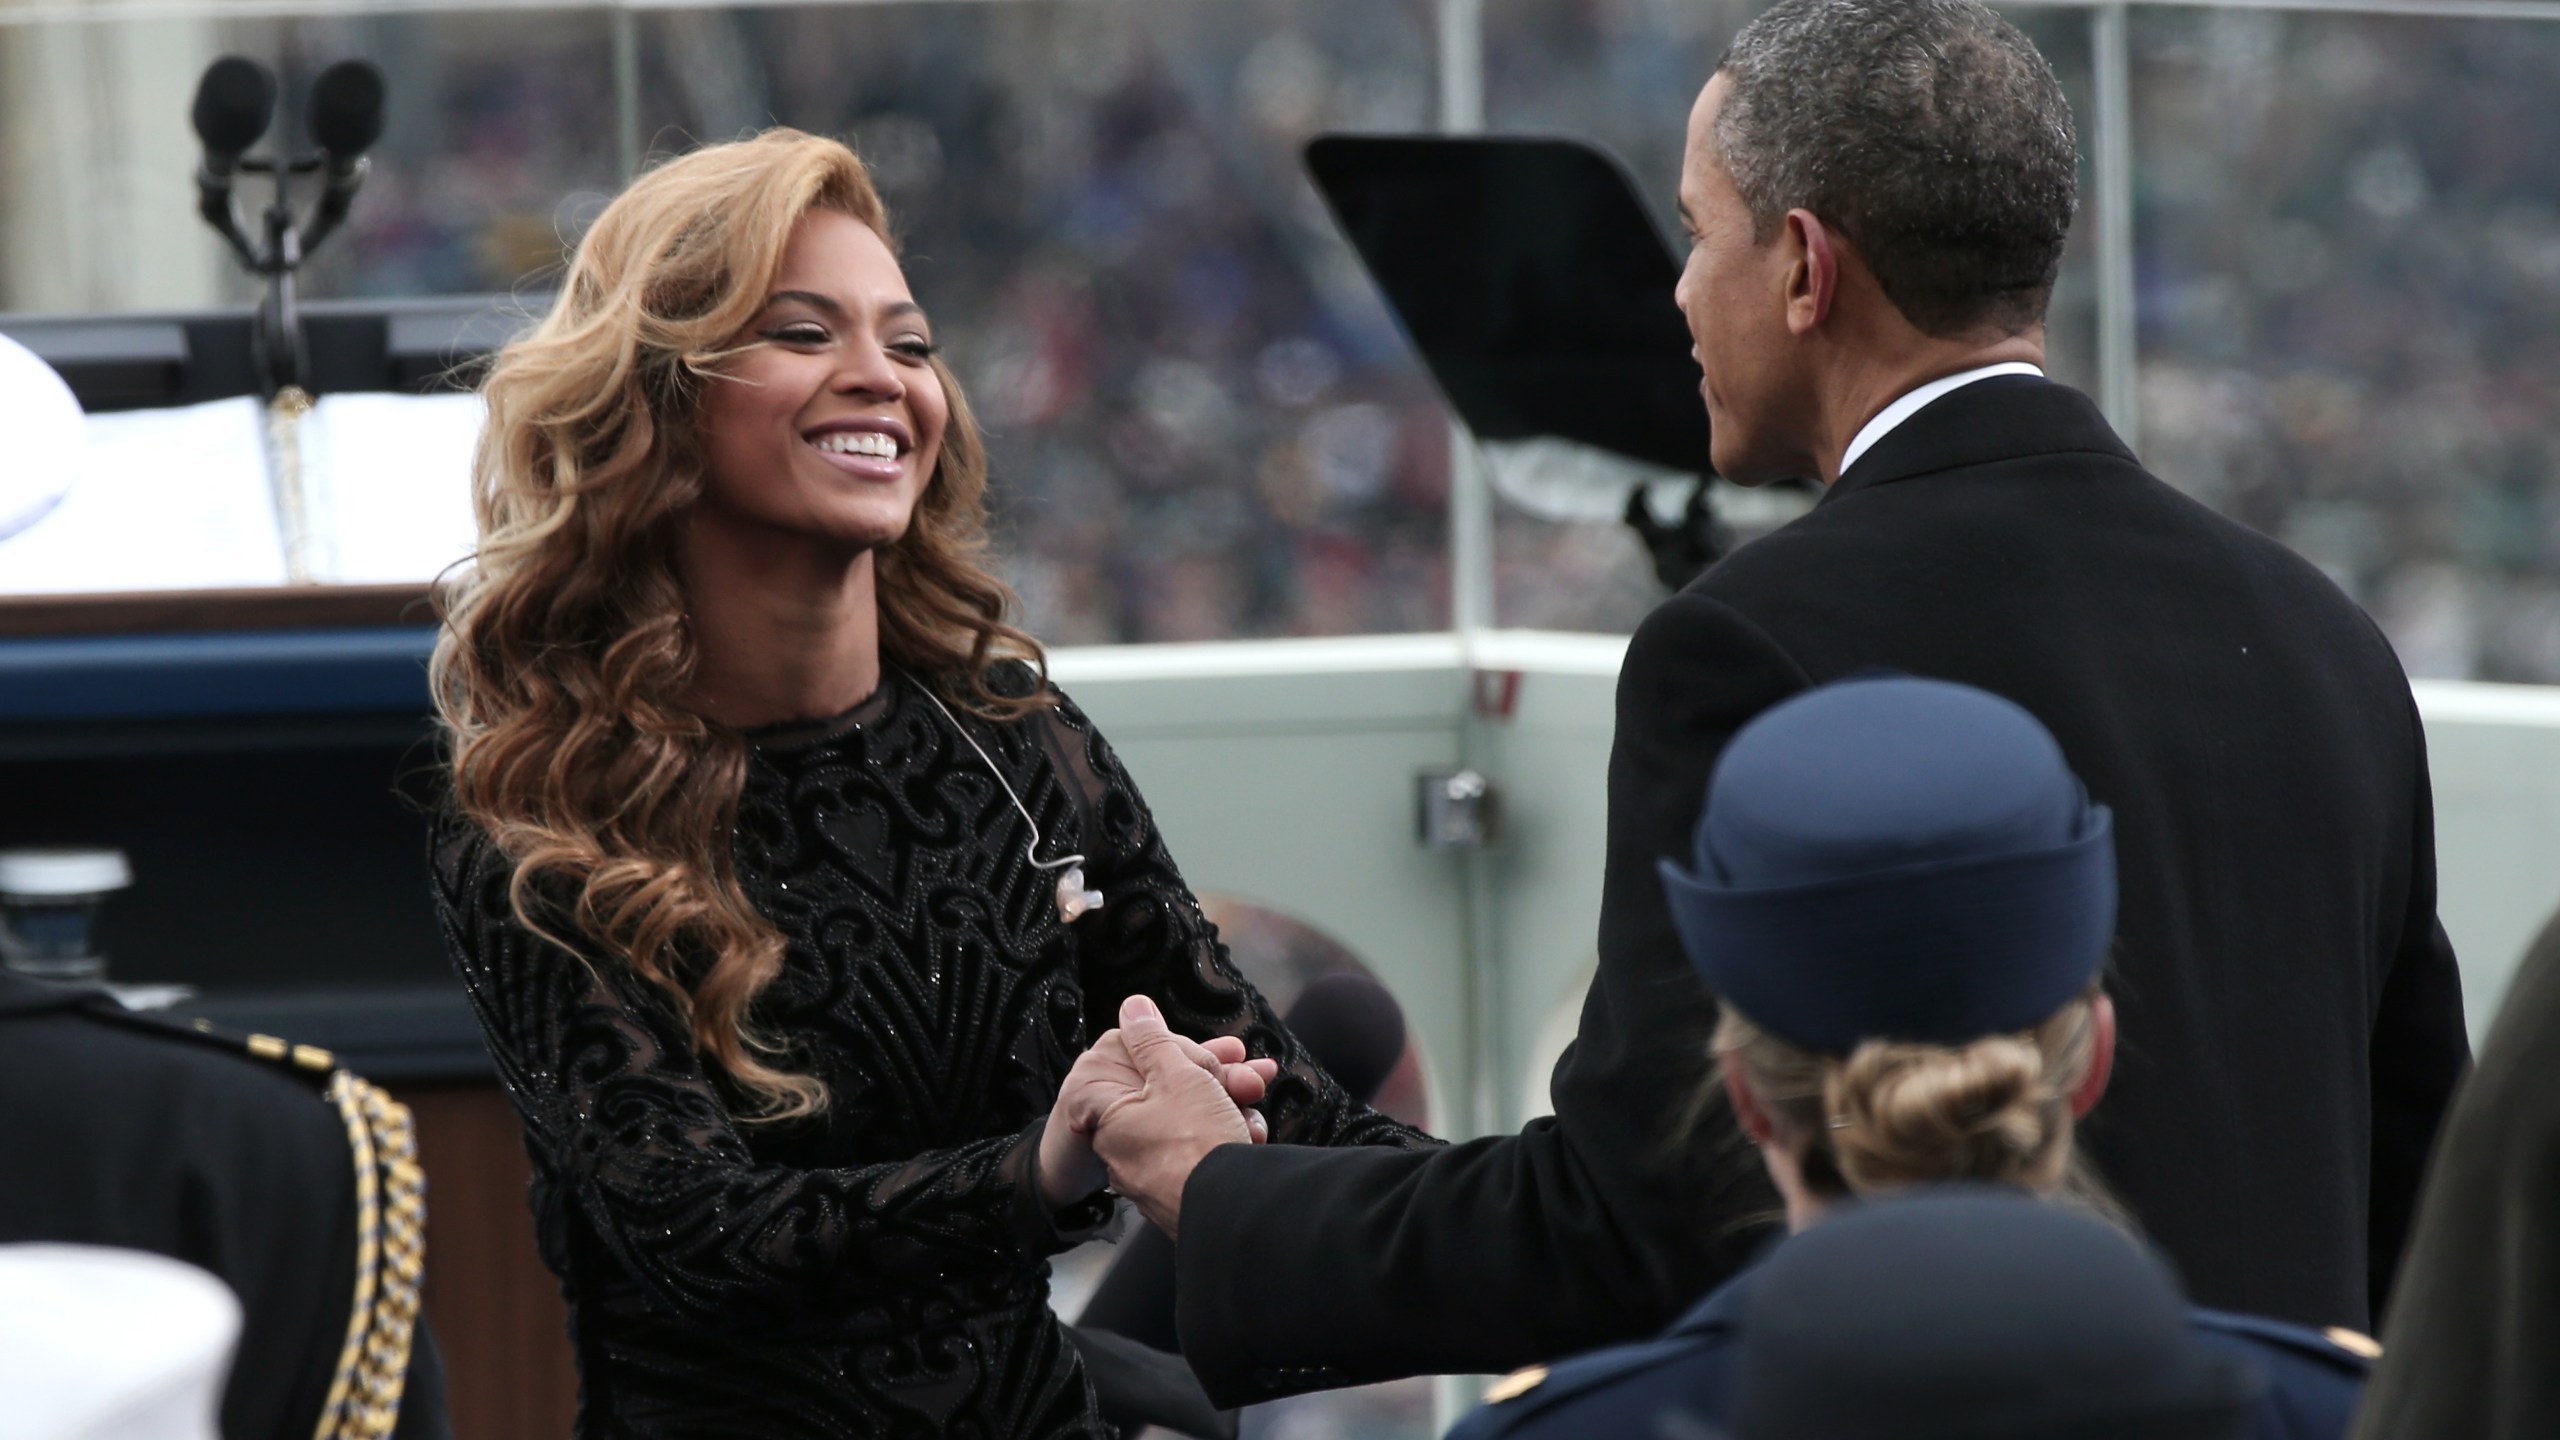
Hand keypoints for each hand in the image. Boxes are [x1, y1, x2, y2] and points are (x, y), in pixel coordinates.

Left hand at [1087, 995, 1258, 1237]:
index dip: (1170, 1052)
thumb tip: (1131, 1009)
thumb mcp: (1177, 1074)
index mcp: (1109, 1115)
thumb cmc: (1197, 1142)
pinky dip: (1228, 1138)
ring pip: (1193, 1121)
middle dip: (1214, 1078)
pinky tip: (1251, 1134)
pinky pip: (1203, 1152)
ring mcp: (1152, 1174)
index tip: (1196, 1052)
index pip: (1131, 1064)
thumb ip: (1152, 1039)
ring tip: (1254, 1102)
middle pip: (1168, 1092)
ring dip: (1228, 1105)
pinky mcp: (1182, 1192)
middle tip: (1249, 1072)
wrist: (1232, 1210)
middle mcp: (1123, 1148)